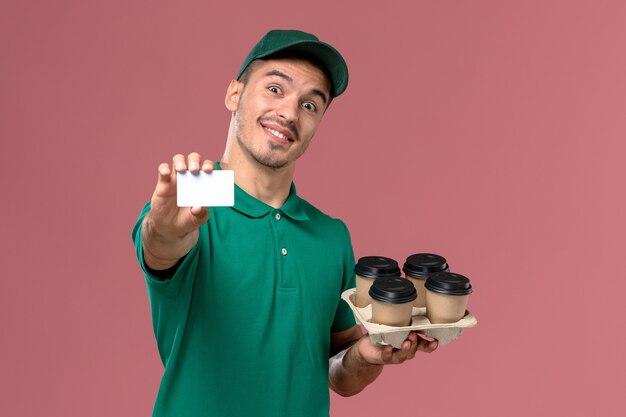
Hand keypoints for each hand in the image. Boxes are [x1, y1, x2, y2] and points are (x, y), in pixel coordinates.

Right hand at [142, 152, 213, 268]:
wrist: (170, 227)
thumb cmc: (187, 219)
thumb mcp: (197, 220)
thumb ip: (200, 214)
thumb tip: (198, 207)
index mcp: (203, 182)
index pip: (208, 168)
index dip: (209, 166)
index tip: (208, 170)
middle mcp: (190, 177)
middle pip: (193, 159)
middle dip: (195, 161)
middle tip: (195, 170)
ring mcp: (177, 178)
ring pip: (178, 160)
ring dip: (180, 161)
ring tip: (181, 170)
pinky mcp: (163, 182)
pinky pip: (162, 170)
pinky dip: (163, 168)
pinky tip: (166, 173)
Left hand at [357, 331, 437, 364]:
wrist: (367, 347)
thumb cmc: (384, 334)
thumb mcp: (397, 327)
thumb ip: (407, 324)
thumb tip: (418, 316)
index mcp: (410, 343)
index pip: (423, 346)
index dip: (430, 345)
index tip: (436, 341)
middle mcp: (404, 351)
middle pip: (413, 350)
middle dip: (415, 344)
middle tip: (413, 335)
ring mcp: (394, 355)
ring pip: (403, 355)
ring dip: (405, 349)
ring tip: (406, 342)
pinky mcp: (383, 357)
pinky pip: (387, 356)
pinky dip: (389, 352)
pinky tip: (389, 347)